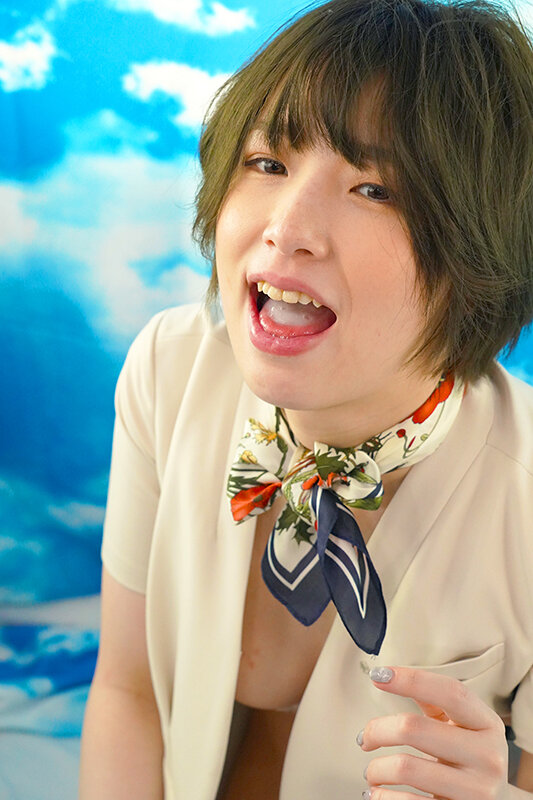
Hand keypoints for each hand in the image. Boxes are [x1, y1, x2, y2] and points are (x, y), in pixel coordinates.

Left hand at [358, 665, 508, 799]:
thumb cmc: (470, 759)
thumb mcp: (464, 727)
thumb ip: (436, 700)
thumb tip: (391, 676)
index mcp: (487, 725)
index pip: (450, 692)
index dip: (411, 679)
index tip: (378, 675)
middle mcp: (487, 757)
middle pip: (413, 728)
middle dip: (377, 730)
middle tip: (365, 738)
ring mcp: (476, 791)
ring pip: (405, 767)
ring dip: (375, 769)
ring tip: (372, 772)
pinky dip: (382, 797)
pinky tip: (378, 793)